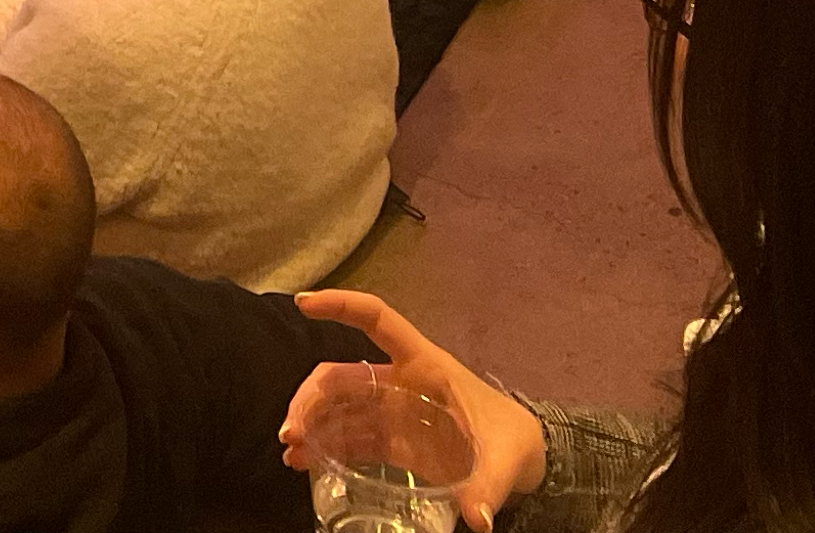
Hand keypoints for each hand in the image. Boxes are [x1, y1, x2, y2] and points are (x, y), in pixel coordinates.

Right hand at [282, 294, 546, 532]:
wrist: (523, 459)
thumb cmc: (512, 438)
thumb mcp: (505, 457)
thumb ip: (487, 485)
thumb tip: (475, 518)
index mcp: (425, 365)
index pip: (378, 321)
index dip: (342, 307)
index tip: (304, 304)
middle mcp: (401, 383)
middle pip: (343, 376)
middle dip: (311, 397)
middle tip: (291, 431)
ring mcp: (393, 412)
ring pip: (339, 407)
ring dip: (311, 423)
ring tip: (291, 450)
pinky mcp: (392, 441)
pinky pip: (350, 439)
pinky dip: (325, 447)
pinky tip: (304, 462)